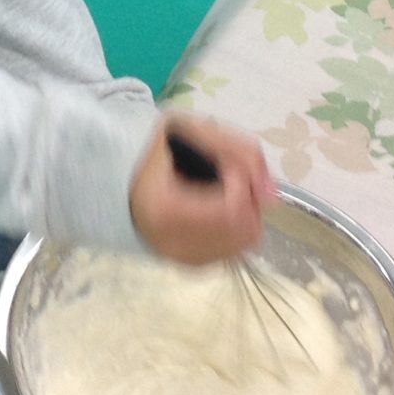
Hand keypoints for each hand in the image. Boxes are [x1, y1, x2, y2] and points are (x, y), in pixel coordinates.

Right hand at [128, 114, 274, 263]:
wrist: (121, 177)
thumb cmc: (156, 149)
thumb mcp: (194, 130)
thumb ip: (240, 152)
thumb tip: (272, 195)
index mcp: (167, 209)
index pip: (232, 208)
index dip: (240, 181)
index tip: (224, 163)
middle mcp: (173, 243)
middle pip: (243, 231)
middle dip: (248, 199)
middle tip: (228, 177)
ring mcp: (182, 259)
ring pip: (242, 245)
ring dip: (245, 215)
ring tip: (222, 192)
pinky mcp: (190, 265)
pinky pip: (231, 252)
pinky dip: (234, 230)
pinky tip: (217, 210)